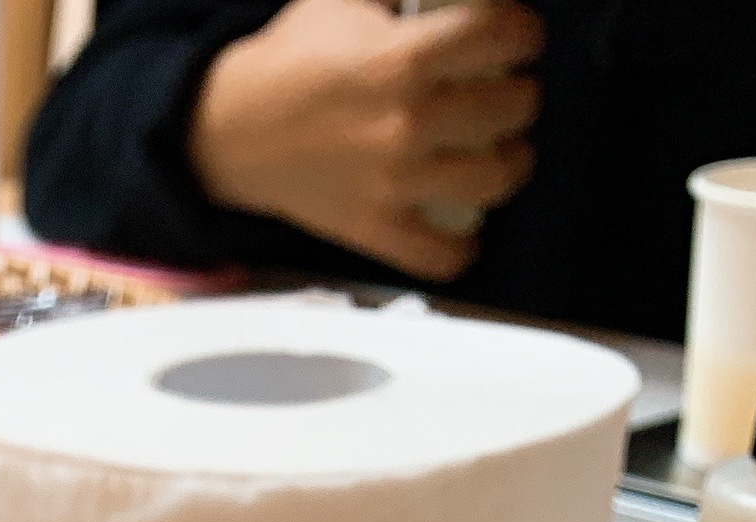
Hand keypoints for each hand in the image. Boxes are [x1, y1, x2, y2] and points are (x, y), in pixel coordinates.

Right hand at [189, 0, 542, 283]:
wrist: (232, 129)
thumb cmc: (290, 60)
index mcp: (403, 59)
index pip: (504, 36)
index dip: (522, 32)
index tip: (516, 38)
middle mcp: (407, 124)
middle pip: (514, 106)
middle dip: (521, 92)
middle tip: (507, 90)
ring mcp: (395, 184)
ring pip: (497, 178)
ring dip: (513, 161)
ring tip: (504, 149)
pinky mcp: (375, 229)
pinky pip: (442, 256)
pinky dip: (463, 246)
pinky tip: (467, 225)